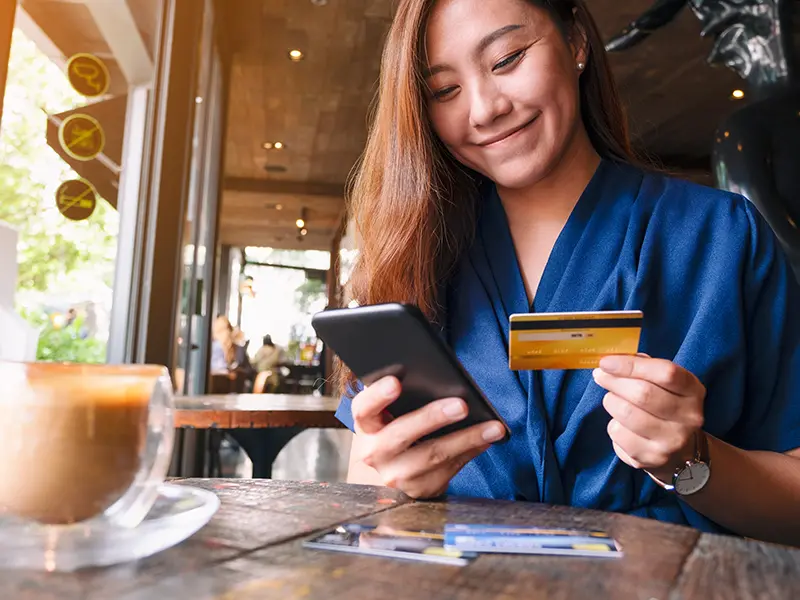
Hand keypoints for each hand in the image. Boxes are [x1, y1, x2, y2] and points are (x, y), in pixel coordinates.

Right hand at [351, 376, 505, 498]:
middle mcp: (374, 452)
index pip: (364, 408)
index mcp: (366, 425)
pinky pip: (449, 469)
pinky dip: (470, 452)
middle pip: (401, 434)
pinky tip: (486, 440)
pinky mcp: (418, 489)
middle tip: (461, 405)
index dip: (377, 396)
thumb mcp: (390, 413)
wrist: (392, 468)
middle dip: (433, 418)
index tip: (396, 382)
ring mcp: (395, 475)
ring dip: (466, 439)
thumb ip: (405, 398)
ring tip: (492, 427)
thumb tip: (445, 382)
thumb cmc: (396, 427)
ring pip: (432, 456)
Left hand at [592, 355, 705, 481]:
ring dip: (611, 402)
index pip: (665, 373)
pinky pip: (618, 434)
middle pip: (643, 393)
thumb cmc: (666, 406)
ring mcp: (671, 441)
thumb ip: (645, 368)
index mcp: (693, 391)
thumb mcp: (666, 384)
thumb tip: (613, 361)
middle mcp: (689, 417)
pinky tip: (620, 423)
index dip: (631, 365)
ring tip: (612, 399)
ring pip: (627, 413)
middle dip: (614, 381)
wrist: (681, 452)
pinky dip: (613, 425)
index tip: (606, 362)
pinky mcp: (652, 458)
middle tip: (601, 376)